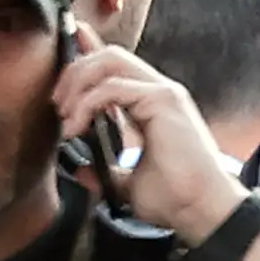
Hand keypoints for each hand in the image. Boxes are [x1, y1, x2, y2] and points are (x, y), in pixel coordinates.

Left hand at [52, 25, 245, 242]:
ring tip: (66, 115)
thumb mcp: (128, 184)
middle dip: (75, 72)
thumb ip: (107, 171)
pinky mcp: (163, 100)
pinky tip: (76, 126)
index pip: (118, 67)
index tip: (69, 48)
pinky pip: (112, 88)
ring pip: (109, 61)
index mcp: (154, 105)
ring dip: (78, 83)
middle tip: (58, 104)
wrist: (202, 212)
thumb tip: (83, 171)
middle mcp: (160, 92)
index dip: (90, 50)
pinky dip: (87, 104)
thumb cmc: (176, 200)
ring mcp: (163, 93)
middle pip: (109, 56)